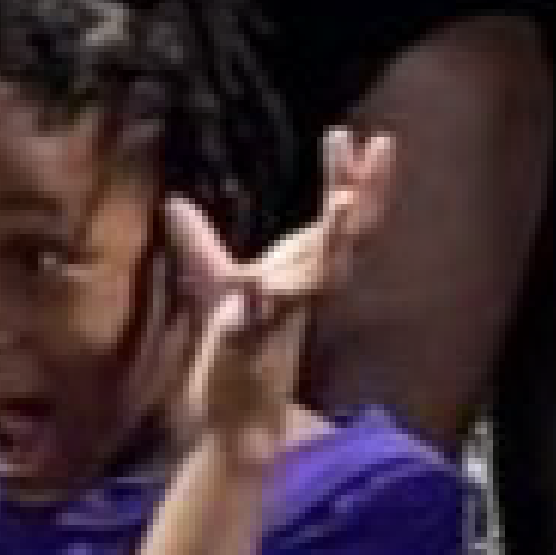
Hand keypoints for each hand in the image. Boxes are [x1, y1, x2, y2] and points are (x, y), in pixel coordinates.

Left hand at [163, 129, 394, 464]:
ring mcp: (281, 319)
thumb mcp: (215, 286)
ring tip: (339, 202)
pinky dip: (254, 301)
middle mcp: (304, 292)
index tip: (352, 135)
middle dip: (366, 191)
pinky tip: (252, 280)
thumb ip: (199, 245)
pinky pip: (257, 320)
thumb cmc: (235, 353)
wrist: (232, 419)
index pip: (339, 220)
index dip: (350, 177)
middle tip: (383, 145)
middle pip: (349, 236)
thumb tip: (173, 203)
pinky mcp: (251, 347)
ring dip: (331, 240)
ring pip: (318, 276)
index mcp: (304, 274)